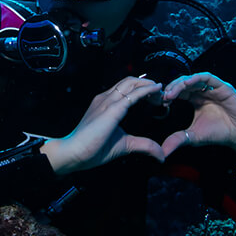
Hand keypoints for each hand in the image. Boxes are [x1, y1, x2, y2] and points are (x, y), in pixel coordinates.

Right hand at [42, 77, 164, 174]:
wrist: (74, 153)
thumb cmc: (93, 149)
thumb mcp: (125, 145)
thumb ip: (144, 146)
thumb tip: (161, 155)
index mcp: (106, 103)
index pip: (126, 89)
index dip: (142, 89)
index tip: (156, 98)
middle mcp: (106, 98)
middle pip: (130, 81)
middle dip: (147, 84)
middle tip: (161, 94)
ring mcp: (108, 101)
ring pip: (132, 83)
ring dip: (149, 85)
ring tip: (161, 92)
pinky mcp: (112, 109)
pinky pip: (133, 95)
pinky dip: (146, 90)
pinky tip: (156, 90)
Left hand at [160, 72, 235, 157]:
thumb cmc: (219, 133)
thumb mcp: (193, 137)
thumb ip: (178, 140)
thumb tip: (162, 152)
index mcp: (195, 99)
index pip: (178, 91)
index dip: (168, 94)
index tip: (159, 102)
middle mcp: (203, 91)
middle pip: (183, 83)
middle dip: (171, 88)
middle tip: (163, 97)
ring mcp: (213, 88)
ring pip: (193, 78)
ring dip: (180, 83)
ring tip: (172, 93)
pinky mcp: (223, 86)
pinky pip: (208, 77)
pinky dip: (196, 78)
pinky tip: (186, 84)